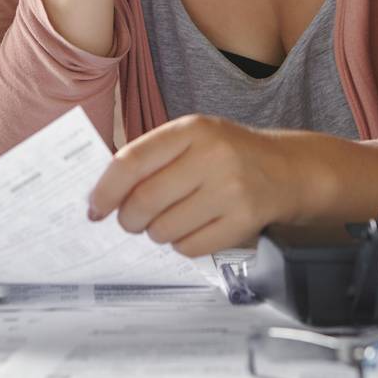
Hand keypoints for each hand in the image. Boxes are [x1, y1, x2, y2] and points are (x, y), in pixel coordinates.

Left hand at [86, 115, 297, 256]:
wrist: (283, 169)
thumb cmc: (225, 154)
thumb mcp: (191, 138)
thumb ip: (150, 157)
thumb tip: (102, 193)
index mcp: (192, 130)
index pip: (132, 161)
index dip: (106, 189)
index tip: (94, 207)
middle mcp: (213, 156)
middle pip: (144, 202)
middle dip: (128, 219)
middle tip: (130, 221)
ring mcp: (231, 190)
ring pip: (164, 230)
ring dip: (156, 232)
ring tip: (169, 220)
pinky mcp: (243, 222)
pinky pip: (190, 248)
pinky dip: (182, 244)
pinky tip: (193, 228)